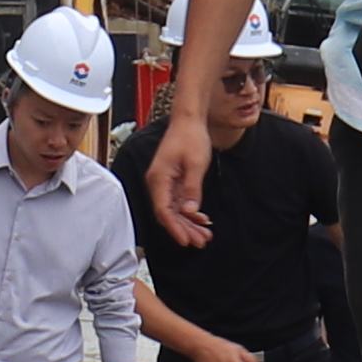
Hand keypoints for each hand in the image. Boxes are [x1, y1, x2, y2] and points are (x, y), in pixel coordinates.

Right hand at [146, 109, 213, 249]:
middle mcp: (158, 183)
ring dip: (189, 223)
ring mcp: (164, 182)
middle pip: (168, 214)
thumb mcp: (196, 163)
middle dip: (185, 229)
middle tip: (200, 241)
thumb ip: (192, 188)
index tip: (186, 240)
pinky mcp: (172, 181)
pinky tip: (202, 219)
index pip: (163, 211)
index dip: (175, 228)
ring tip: (204, 235)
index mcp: (158, 179)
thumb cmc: (190, 136)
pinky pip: (178, 201)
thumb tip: (189, 211)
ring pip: (174, 210)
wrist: (188, 120)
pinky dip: (190, 211)